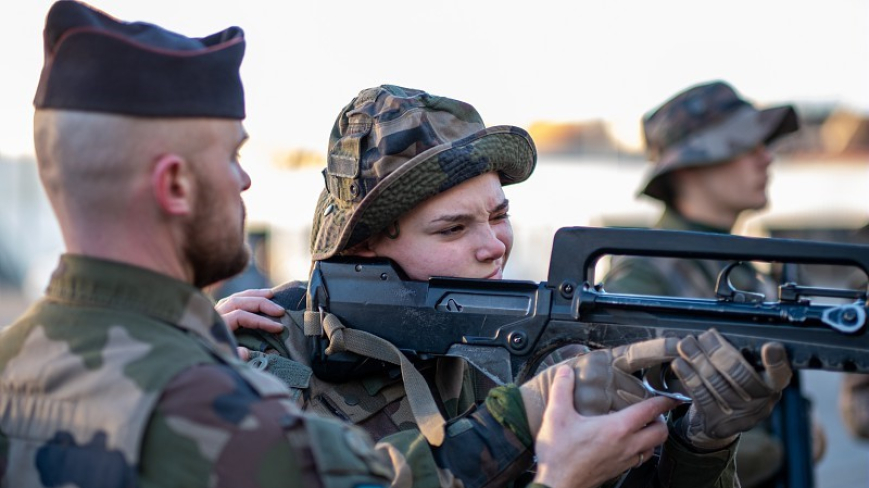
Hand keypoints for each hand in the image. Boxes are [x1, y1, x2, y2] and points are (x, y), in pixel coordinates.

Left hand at [215, 288, 284, 359]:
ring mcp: (215, 312)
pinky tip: (259, 296)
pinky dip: (247, 296)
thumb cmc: (214, 360)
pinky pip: (233, 299)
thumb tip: (245, 353)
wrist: (195, 363)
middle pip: (238, 302)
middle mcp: (214, 316)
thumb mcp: (224, 361)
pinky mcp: (217, 313)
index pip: (240, 316)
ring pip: (236, 297)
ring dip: (255, 295)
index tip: (278, 328)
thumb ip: (234, 356)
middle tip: (280, 310)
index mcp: (216, 327)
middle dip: (261, 304)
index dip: (261, 321)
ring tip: (272, 295)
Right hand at [533, 366, 676, 487]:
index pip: (650, 411)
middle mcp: (626, 445)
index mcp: (617, 428)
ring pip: (653, 448)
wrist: (557, 484)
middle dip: (662, 420)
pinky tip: (628, 444)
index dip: (664, 401)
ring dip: (653, 437)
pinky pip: (640, 459)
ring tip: (643, 426)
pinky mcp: (617, 471)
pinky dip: (641, 450)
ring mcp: (624, 460)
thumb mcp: (556, 415)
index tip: (670, 396)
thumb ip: (562, 389)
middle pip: (660, 433)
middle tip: (653, 410)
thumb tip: (566, 372)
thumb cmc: (559, 454)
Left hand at [670, 329, 791, 449]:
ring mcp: (740, 416)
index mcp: (772, 386)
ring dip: (698, 360)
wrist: (717, 422)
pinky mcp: (718, 423)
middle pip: (742, 376)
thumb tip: (720, 332)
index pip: (780, 374)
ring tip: (685, 344)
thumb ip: (742, 356)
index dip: (777, 362)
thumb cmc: (731, 386)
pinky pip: (702, 397)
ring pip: (718, 384)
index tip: (770, 346)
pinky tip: (679, 363)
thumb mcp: (745, 373)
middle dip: (720, 352)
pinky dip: (689, 377)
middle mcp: (761, 404)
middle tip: (705, 336)